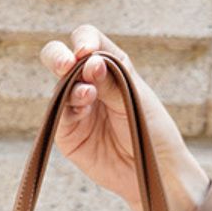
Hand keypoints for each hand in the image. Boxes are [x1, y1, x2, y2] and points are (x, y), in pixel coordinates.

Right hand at [39, 25, 208, 210]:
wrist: (153, 170)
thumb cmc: (152, 130)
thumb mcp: (135, 97)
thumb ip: (111, 80)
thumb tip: (88, 61)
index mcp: (109, 66)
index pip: (88, 40)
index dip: (84, 40)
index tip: (87, 51)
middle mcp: (89, 84)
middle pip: (60, 59)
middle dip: (59, 56)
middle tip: (68, 63)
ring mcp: (76, 109)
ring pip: (58, 87)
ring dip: (70, 85)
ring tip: (89, 94)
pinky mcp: (69, 135)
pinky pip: (59, 115)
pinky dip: (68, 107)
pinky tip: (84, 106)